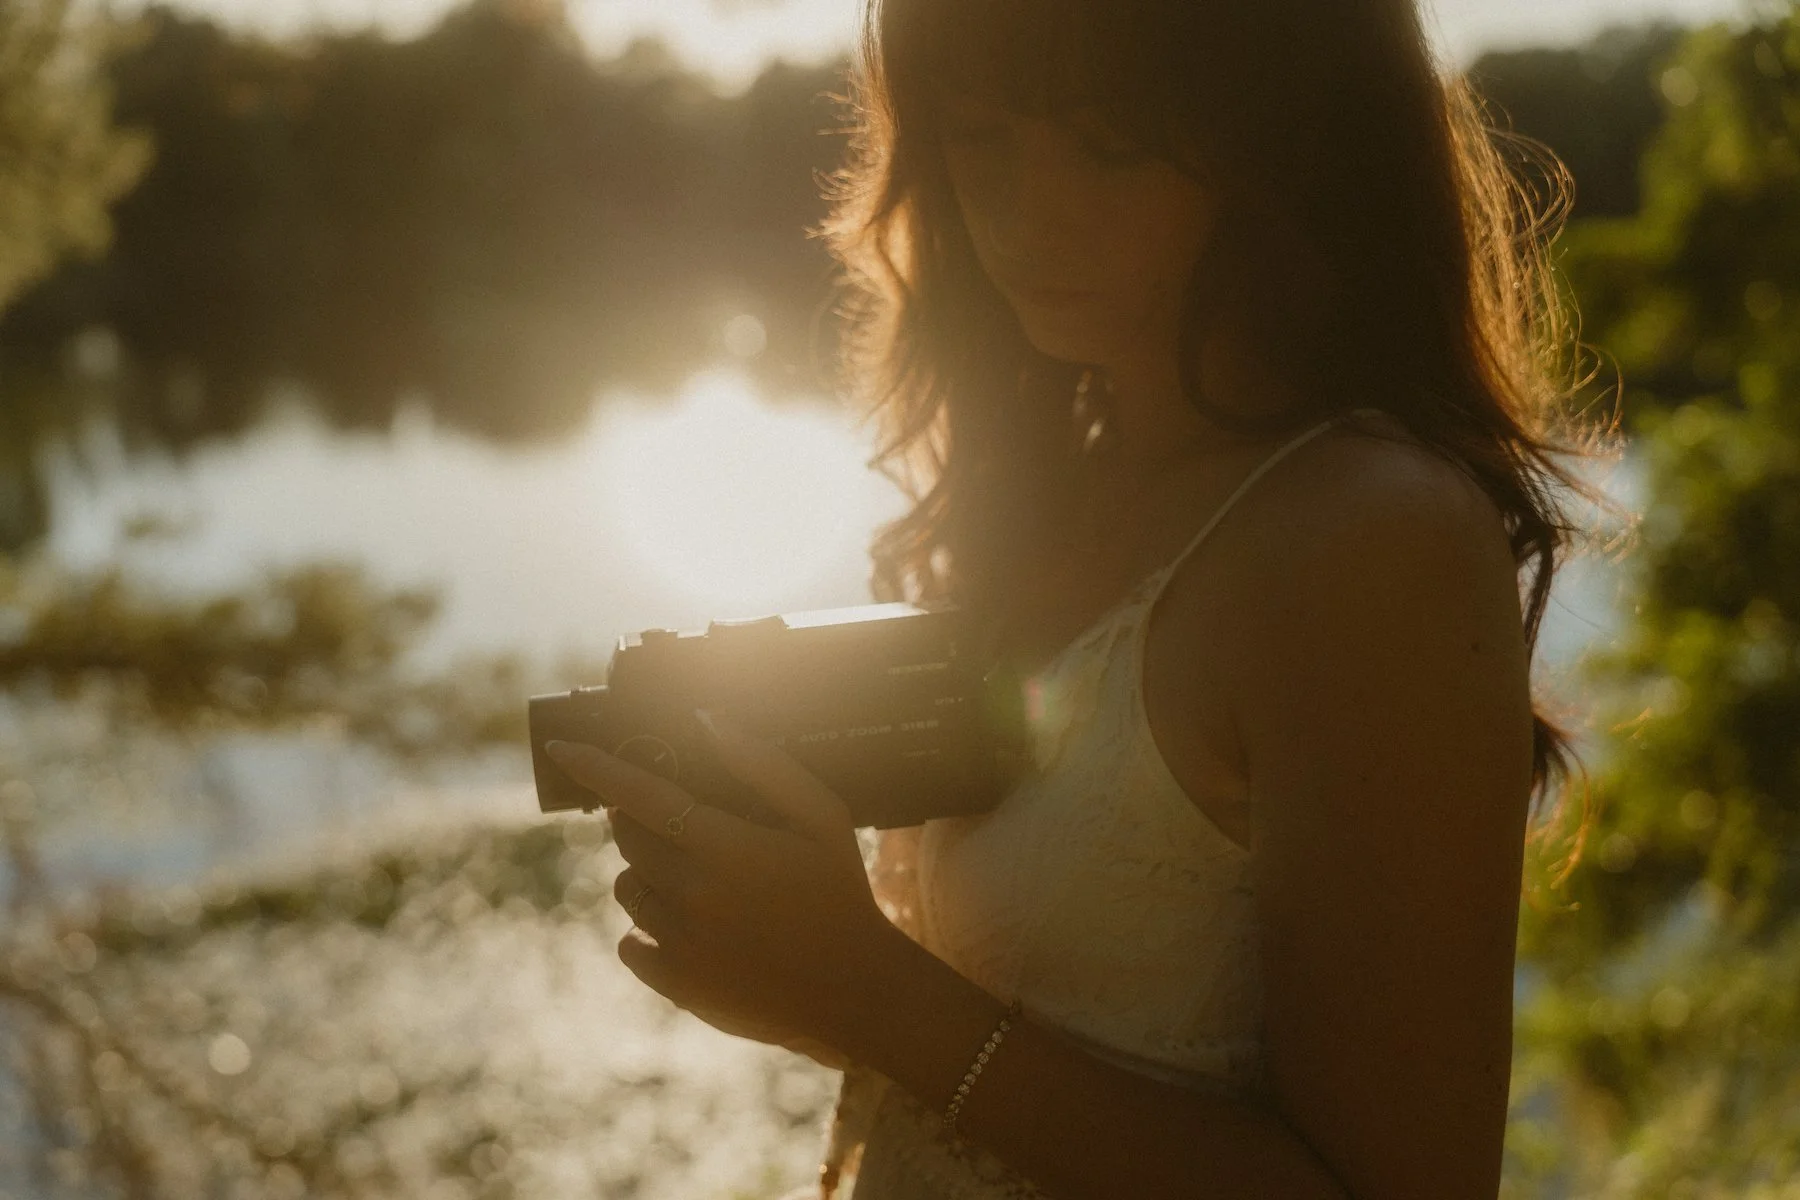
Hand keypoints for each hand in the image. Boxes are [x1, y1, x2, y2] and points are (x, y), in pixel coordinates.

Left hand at [544, 711, 895, 1058]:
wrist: (854, 990)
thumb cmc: (839, 892)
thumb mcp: (822, 818)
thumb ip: (763, 765)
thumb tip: (707, 720)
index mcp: (726, 846)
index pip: (640, 794)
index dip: (596, 767)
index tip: (560, 747)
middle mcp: (693, 893)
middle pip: (629, 838)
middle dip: (643, 821)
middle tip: (685, 825)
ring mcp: (680, 943)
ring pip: (628, 888)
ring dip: (649, 875)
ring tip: (700, 882)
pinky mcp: (675, 984)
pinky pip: (631, 941)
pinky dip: (649, 930)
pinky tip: (694, 928)